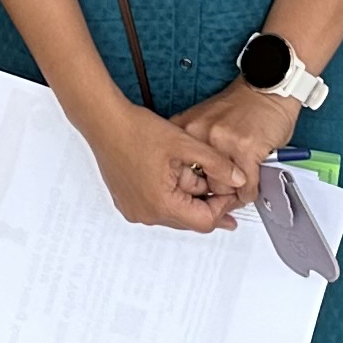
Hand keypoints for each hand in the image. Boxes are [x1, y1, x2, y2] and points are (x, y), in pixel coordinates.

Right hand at [83, 100, 236, 232]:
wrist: (104, 121)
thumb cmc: (136, 130)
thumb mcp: (186, 144)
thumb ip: (218, 164)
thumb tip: (238, 179)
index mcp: (161, 204)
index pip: (204, 222)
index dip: (222, 206)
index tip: (230, 191)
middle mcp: (146, 214)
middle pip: (189, 220)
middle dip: (206, 201)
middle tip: (221, 185)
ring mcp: (134, 209)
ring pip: (173, 212)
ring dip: (188, 196)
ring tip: (191, 170)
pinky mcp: (127, 202)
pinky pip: (157, 205)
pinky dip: (170, 193)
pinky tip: (173, 172)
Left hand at [172, 81, 301, 198]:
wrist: (267, 88)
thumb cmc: (242, 105)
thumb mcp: (206, 120)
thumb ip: (198, 145)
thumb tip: (196, 180)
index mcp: (186, 128)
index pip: (179, 171)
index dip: (192, 186)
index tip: (201, 192)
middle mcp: (200, 134)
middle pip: (200, 183)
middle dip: (214, 192)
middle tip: (224, 193)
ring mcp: (222, 142)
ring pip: (223, 188)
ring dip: (233, 193)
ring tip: (239, 187)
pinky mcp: (245, 150)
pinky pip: (245, 186)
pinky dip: (250, 191)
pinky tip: (251, 186)